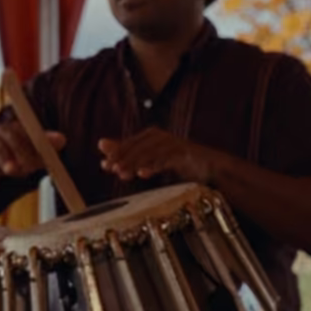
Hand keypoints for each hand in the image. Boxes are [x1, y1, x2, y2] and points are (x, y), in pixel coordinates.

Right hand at [0, 119, 66, 192]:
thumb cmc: (15, 156)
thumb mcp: (31, 154)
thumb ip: (45, 148)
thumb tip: (62, 140)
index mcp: (18, 128)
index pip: (27, 130)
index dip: (35, 142)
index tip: (44, 154)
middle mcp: (2, 131)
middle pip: (11, 135)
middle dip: (20, 149)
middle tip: (28, 165)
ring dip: (5, 160)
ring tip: (12, 172)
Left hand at [98, 128, 216, 183]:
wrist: (210, 167)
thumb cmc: (177, 161)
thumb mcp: (149, 158)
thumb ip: (127, 151)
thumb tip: (100, 143)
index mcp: (150, 136)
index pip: (128, 144)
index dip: (115, 154)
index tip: (104, 166)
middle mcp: (160, 136)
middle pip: (137, 147)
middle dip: (123, 158)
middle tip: (111, 170)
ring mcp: (173, 143)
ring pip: (149, 152)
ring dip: (135, 163)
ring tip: (123, 174)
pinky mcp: (185, 153)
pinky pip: (166, 158)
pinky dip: (154, 165)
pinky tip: (144, 173)